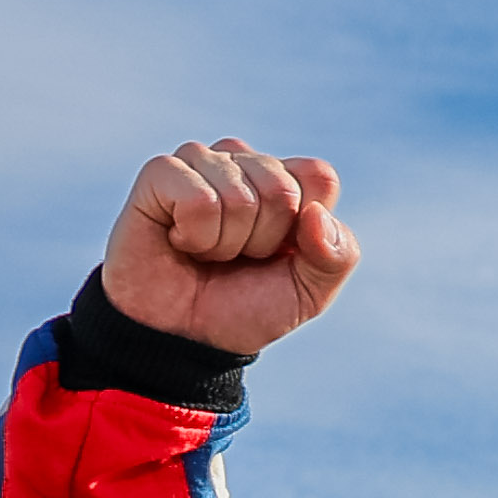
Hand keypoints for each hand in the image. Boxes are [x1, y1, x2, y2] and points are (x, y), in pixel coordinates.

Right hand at [104, 141, 358, 354]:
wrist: (188, 335)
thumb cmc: (246, 306)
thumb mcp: (310, 292)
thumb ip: (336, 256)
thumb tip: (316, 214)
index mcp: (286, 181)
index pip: (318, 176)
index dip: (305, 227)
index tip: (281, 253)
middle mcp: (244, 163)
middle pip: (281, 188)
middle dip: (264, 240)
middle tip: (238, 257)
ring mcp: (201, 161)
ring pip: (240, 195)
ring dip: (227, 243)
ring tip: (208, 252)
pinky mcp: (160, 172)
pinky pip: (198, 199)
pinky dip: (196, 236)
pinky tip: (180, 241)